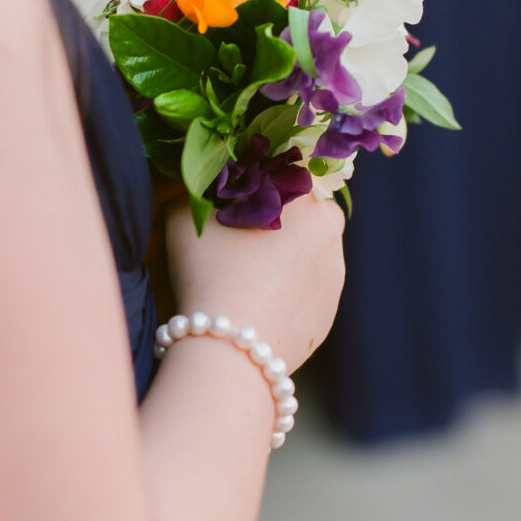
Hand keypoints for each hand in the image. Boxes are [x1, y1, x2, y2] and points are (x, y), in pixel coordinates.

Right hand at [165, 194, 345, 374]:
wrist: (231, 350)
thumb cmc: (208, 273)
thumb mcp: (186, 216)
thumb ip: (200, 189)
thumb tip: (208, 184)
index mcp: (304, 197)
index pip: (288, 169)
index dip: (260, 179)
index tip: (238, 195)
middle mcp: (330, 231)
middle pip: (304, 211)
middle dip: (280, 216)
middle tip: (242, 234)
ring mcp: (334, 274)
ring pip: (309, 250)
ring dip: (286, 253)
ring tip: (246, 273)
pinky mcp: (329, 310)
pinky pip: (308, 287)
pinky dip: (288, 288)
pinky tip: (257, 300)